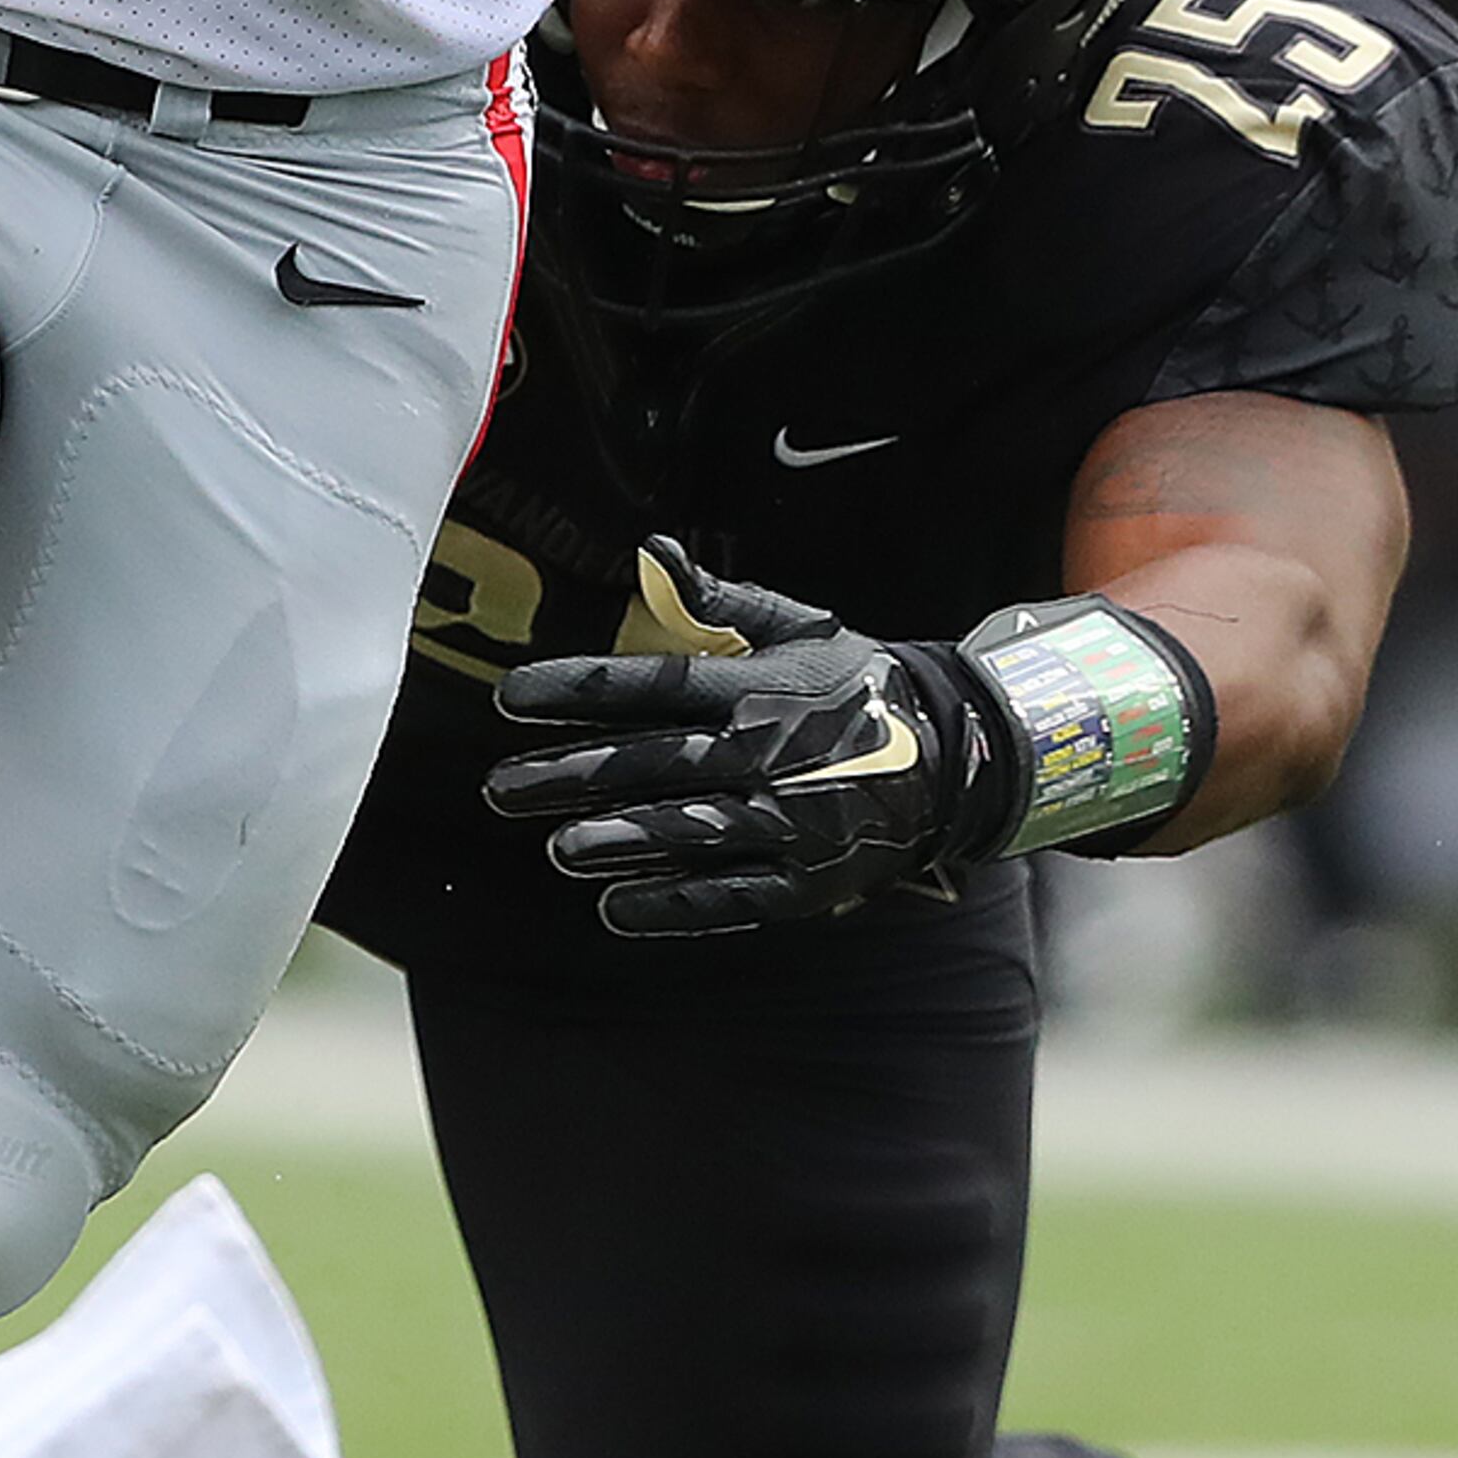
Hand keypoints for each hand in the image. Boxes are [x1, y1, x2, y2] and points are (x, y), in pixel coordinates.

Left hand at [482, 542, 1007, 935]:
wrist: (959, 753)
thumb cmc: (856, 683)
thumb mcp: (801, 628)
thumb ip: (721, 600)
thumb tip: (653, 549)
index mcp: (756, 688)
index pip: (650, 685)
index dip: (578, 689)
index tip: (508, 696)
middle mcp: (767, 754)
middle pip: (654, 765)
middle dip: (572, 776)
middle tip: (498, 791)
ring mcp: (790, 821)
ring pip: (691, 834)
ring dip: (621, 843)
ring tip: (557, 849)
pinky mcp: (808, 878)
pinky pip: (733, 895)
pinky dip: (675, 904)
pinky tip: (616, 907)